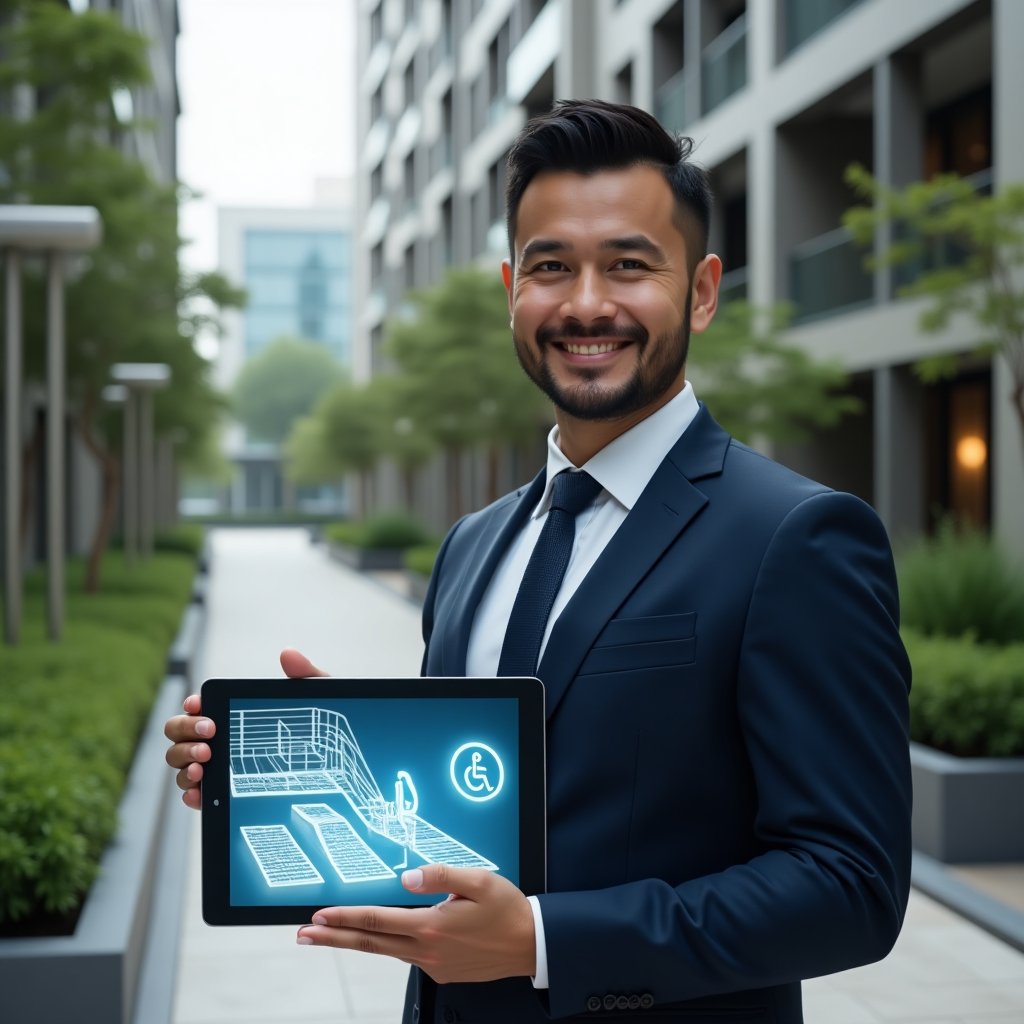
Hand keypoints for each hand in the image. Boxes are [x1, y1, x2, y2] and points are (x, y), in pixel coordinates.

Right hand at [163, 648, 328, 808]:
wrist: (329, 766)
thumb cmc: (313, 728)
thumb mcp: (313, 700)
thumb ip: (304, 674)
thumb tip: (288, 654)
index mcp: (229, 712)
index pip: (198, 706)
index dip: (192, 704)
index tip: (199, 705)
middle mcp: (213, 738)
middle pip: (177, 731)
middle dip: (185, 729)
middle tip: (210, 733)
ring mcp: (213, 766)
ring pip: (179, 760)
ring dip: (184, 759)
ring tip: (204, 761)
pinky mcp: (218, 794)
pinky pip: (193, 794)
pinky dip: (190, 792)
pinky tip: (199, 792)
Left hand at [296, 864, 536, 983]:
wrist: (530, 945)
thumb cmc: (507, 909)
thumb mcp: (478, 880)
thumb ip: (440, 875)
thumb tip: (406, 878)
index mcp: (432, 926)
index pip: (377, 920)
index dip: (345, 917)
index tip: (319, 915)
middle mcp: (428, 950)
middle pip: (370, 943)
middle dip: (333, 938)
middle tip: (304, 935)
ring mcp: (434, 965)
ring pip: (386, 951)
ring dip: (356, 942)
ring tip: (331, 934)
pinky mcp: (442, 972)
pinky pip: (409, 956)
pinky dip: (390, 946)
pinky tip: (389, 936)